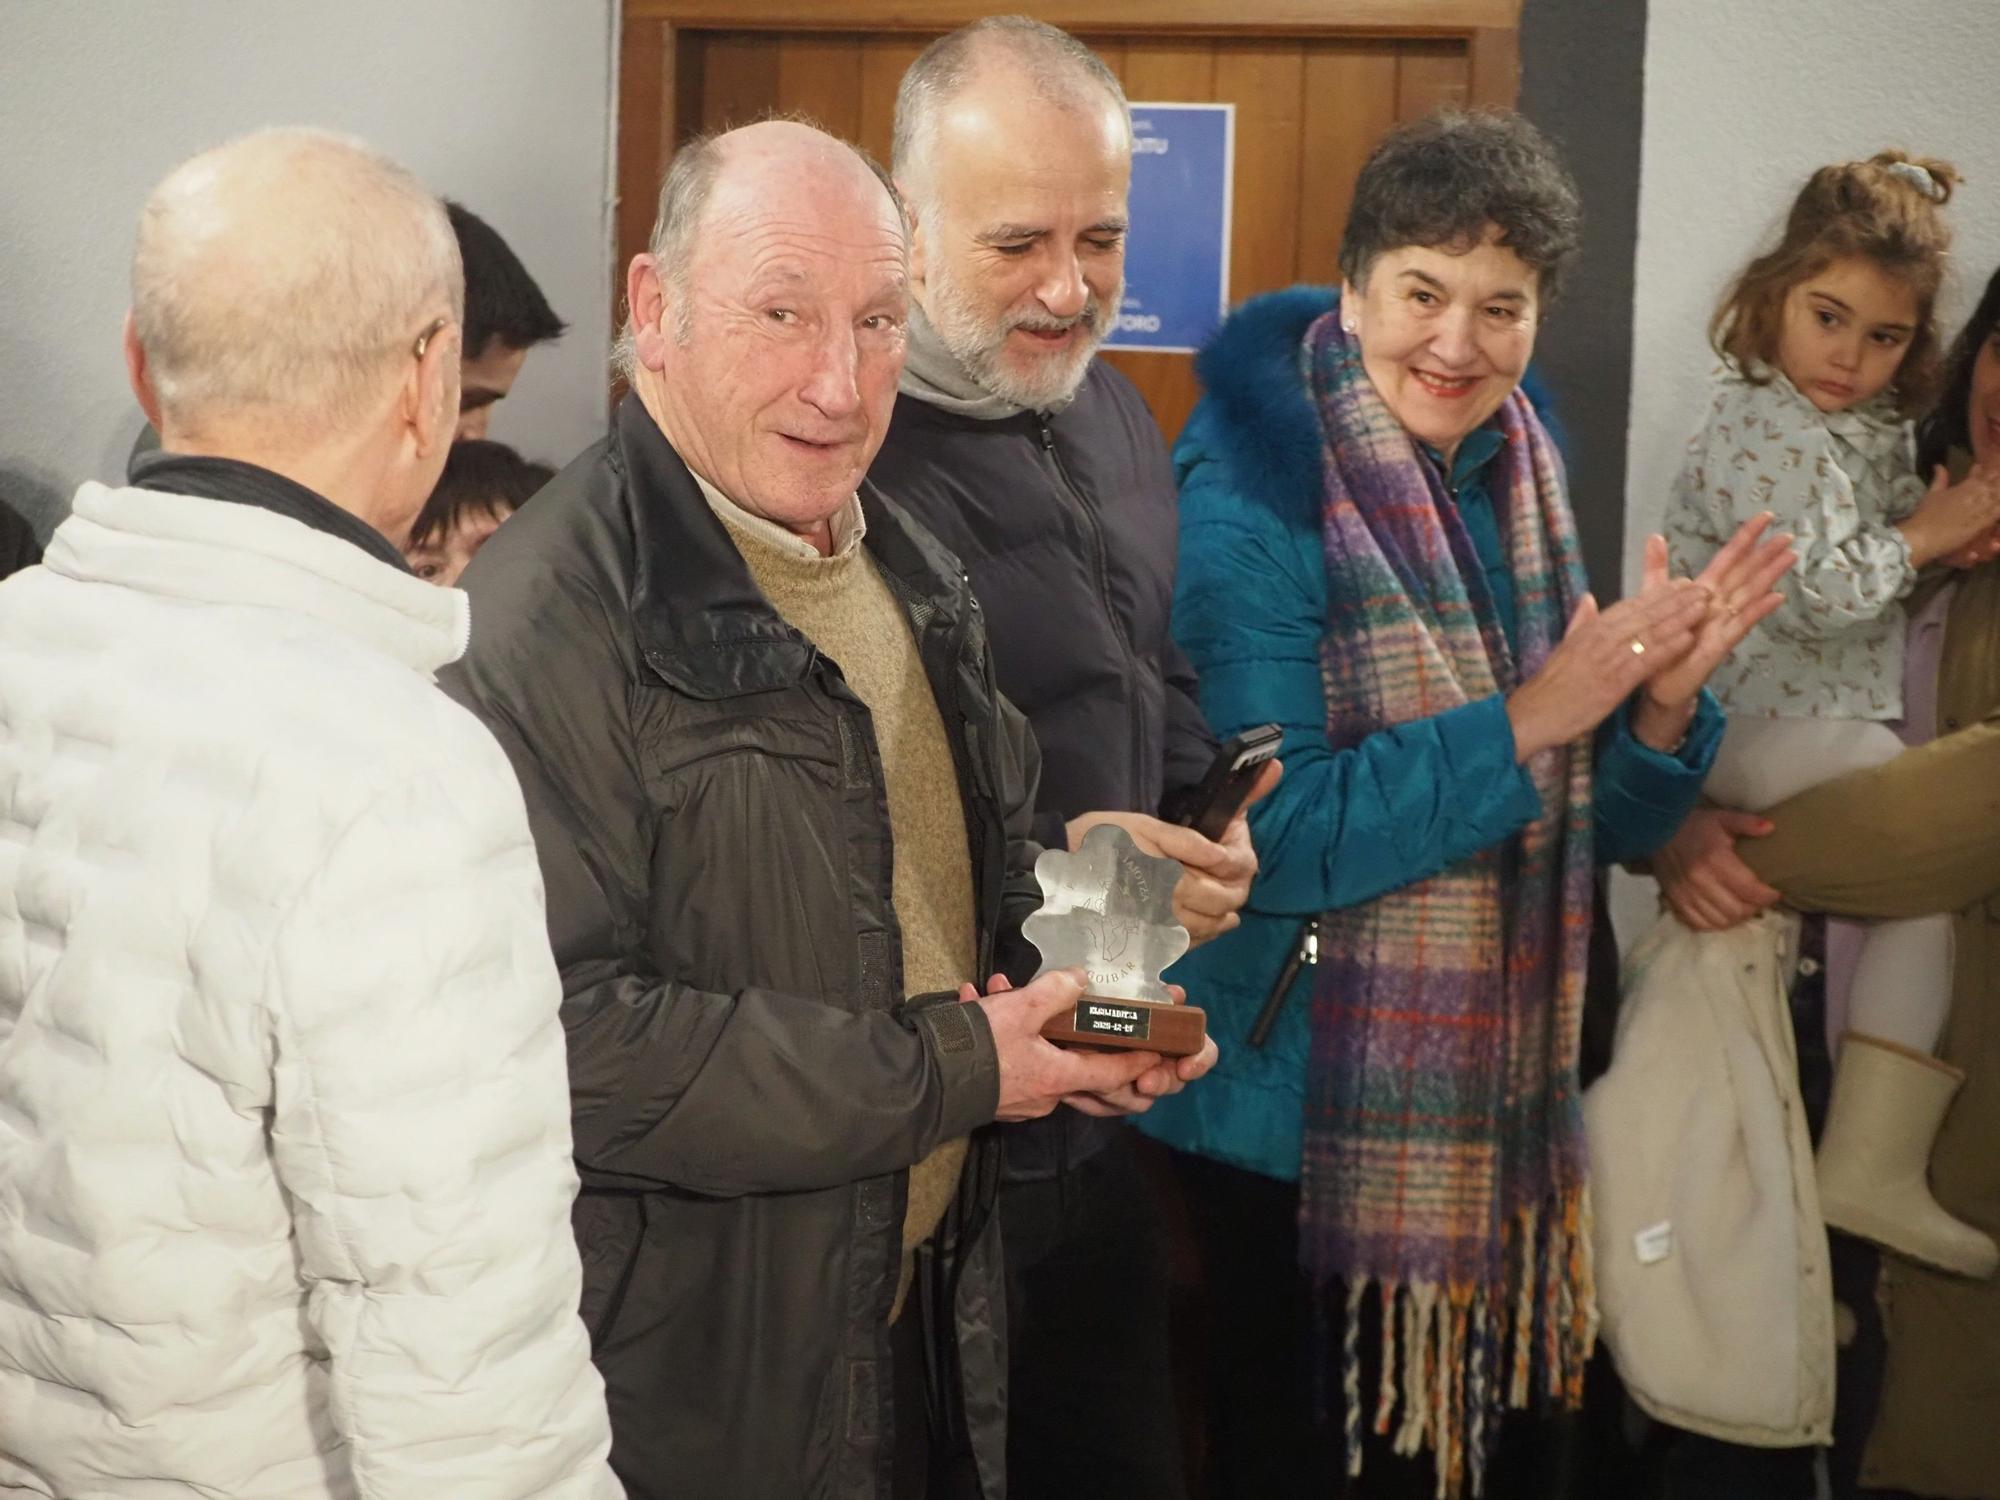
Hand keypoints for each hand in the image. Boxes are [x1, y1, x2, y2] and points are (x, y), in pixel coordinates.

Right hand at [964, 969, 1162, 1120]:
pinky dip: (999, 1032)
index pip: (1110, 1072)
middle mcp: (1044, 1095)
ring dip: (1023, 1022)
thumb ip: (1054, 991)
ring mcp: (1018, 1098)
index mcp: (1058, 1077)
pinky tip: (974, 1001)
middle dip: (1068, 1030)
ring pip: (1034, 1054)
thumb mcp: (1020, 1009)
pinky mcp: (993, 1094)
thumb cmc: (978, 1049)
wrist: (925, 1081)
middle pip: (1072, 1064)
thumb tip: (1078, 979)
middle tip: (1070, 1005)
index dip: (1135, 1061)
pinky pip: (1007, 1059)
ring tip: (997, 989)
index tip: (1155, 1053)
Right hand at [1066, 770, 1278, 945]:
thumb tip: (1225, 857)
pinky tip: (1201, 923)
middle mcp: (1171, 912)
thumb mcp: (1146, 827)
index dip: (1240, 869)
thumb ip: (1189, 843)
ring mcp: (1160, 931)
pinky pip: (1185, 944)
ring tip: (1225, 906)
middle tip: (1235, 879)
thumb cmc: (1103, 841)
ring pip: (1207, 931)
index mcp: (1174, 882)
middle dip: (1234, 894)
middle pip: (1222, 910)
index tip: (1240, 857)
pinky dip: (1201, 934)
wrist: (1060, 874)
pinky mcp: (1147, 942)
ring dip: (1221, 917)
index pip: (1227, 885)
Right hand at [1505, 572, 1711, 761]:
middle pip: (1644, 614)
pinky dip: (1667, 649)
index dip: (1658, 593)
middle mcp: (1600, 638)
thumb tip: (1588, 599)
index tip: (1681, 583)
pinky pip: (1645, 661)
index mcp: (1589, 629)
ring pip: (1648, 633)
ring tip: (1704, 607)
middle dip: (1676, 600)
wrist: (1532, 714)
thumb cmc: (1549, 686)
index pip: (1629, 605)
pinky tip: (1687, 639)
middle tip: (1704, 588)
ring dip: (1679, 618)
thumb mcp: (1564, 646)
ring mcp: (1607, 659)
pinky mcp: (1613, 682)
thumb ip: (1579, 622)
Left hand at [1636, 519, 1796, 734]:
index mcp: (1702, 593)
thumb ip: (1656, 569)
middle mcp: (1717, 606)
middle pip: (1745, 575)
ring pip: (1749, 595)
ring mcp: (1722, 625)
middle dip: (1766, 554)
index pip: (1727, 560)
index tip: (1764, 516)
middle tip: (1789, 534)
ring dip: (1769, 576)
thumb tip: (1656, 536)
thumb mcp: (1652, 598)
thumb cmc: (1659, 642)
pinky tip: (1776, 597)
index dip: (1745, 539)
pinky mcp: (1720, 645)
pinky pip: (1741, 625)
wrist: (1654, 683)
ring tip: (1790, 557)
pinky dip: (1758, 610)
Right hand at [1652, 805, 1781, 930]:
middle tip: (1759, 900)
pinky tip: (1722, 914)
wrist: (1656, 830)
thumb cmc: (1693, 824)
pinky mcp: (1675, 901)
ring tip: (1742, 907)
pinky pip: (1699, 924)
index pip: (1749, 889)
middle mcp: (1700, 881)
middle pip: (1737, 910)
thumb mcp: (1722, 817)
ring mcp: (1686, 895)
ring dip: (1736, 918)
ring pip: (1720, 921)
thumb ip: (1747, 823)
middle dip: (1754, 908)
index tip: (1774, 891)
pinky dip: (1715, 924)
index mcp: (1715, 860)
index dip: (1767, 895)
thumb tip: (1771, 829)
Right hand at [1897, 463, 1999, 566]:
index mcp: (1963, 488)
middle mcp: (1974, 497)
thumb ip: (1939, 478)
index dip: (1985, 472)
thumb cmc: (1924, 515)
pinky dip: (1997, 509)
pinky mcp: (1980, 525)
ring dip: (1997, 494)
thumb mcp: (1931, 493)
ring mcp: (1979, 511)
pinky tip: (1998, 508)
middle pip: (1993, 486)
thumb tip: (1939, 465)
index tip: (1985, 470)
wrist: (1923, 537)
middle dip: (1996, 482)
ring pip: (1996, 499)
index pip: (1979, 476)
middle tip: (1997, 478)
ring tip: (1997, 493)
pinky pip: (1995, 515)